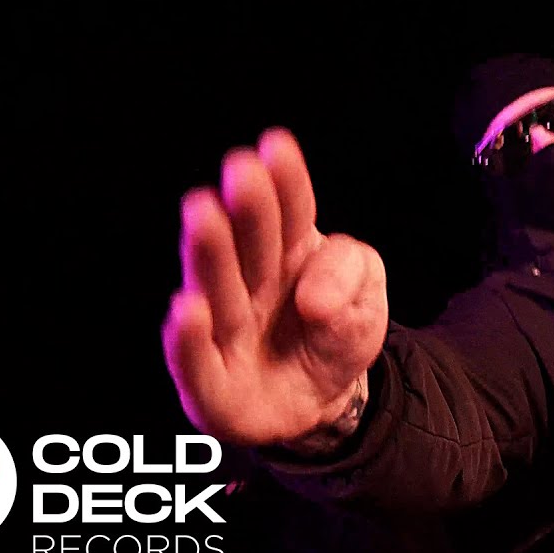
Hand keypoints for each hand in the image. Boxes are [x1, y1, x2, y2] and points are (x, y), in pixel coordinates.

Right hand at [162, 128, 388, 446]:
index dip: (286, 183)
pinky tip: (186, 307)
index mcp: (290, 255)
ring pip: (217, 291)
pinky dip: (188, 338)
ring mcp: (227, 333)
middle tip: (242, 170)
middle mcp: (251, 286)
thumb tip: (313, 297)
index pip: (292, 213)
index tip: (278, 147)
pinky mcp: (211, 385)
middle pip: (251, 245)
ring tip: (203, 213)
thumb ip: (350, 275)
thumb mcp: (367, 299)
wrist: (322, 404)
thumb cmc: (334, 335)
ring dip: (209, 253)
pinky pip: (196, 363)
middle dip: (247, 209)